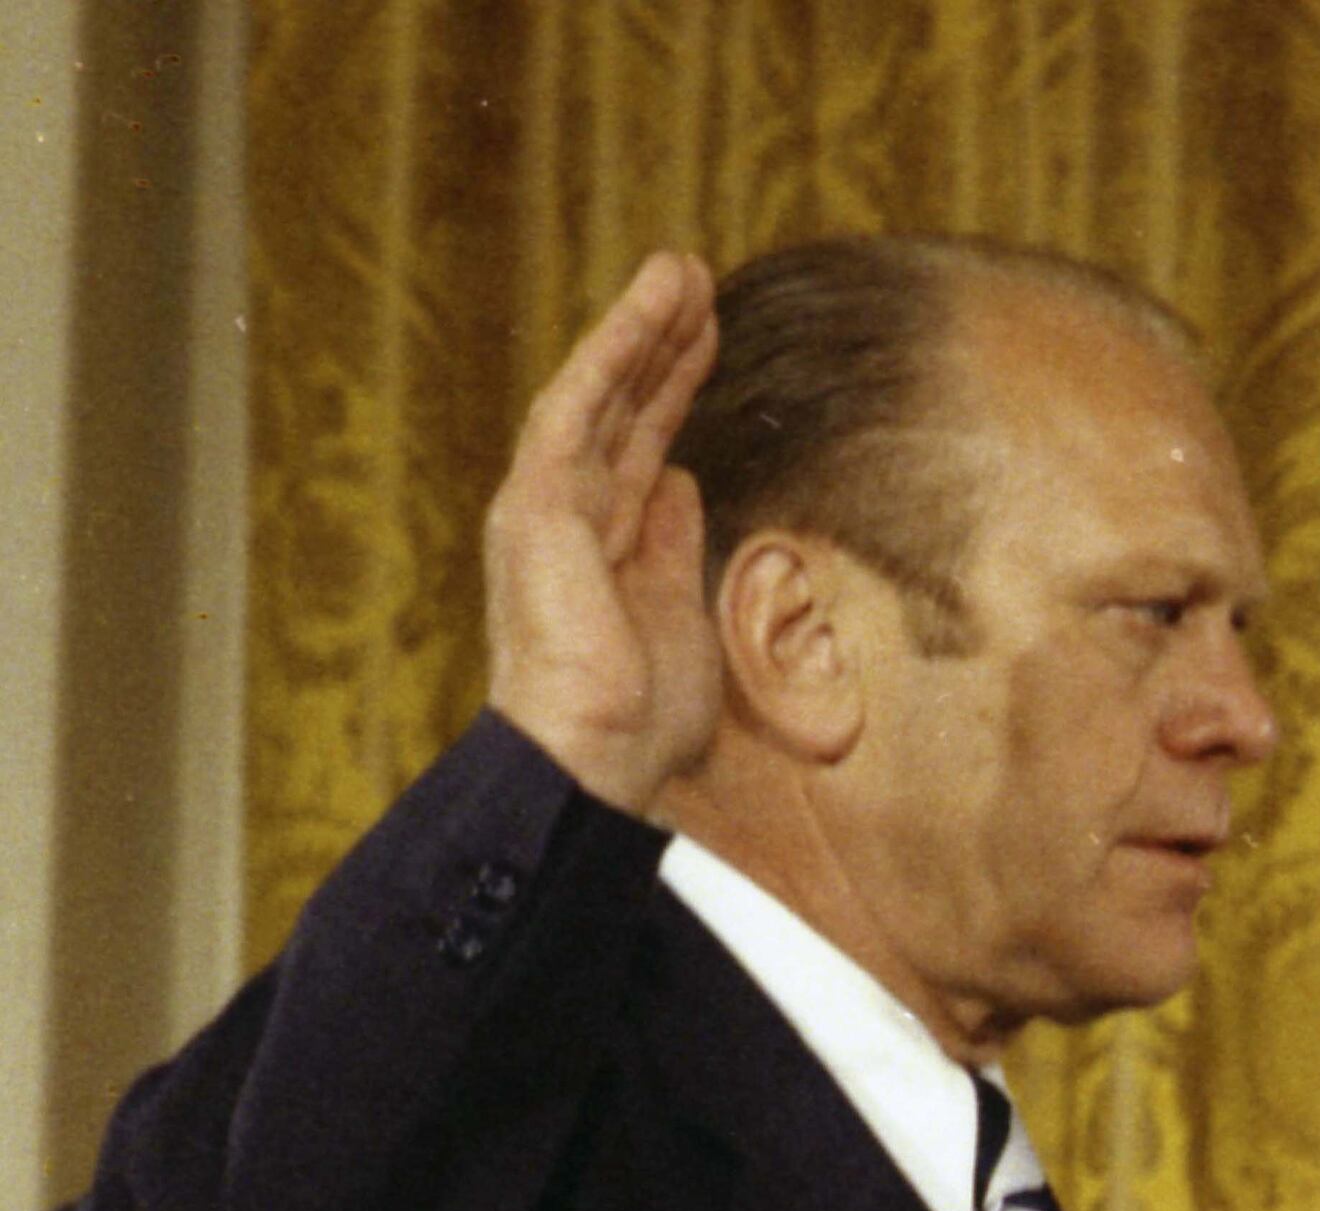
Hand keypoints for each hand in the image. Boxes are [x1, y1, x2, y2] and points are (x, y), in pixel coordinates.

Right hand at [483, 252, 721, 812]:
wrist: (595, 756)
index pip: (640, 448)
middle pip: (619, 410)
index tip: (707, 340)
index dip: (672, 391)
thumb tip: (682, 484)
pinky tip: (649, 308)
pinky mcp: (538, 502)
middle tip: (699, 281)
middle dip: (659, 345)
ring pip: (598, 394)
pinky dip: (613, 353)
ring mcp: (545, 506)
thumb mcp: (678, 614)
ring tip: (681, 269)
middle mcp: (565, 516)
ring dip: (639, 330)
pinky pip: (576, 408)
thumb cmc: (640, 718)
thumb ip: (676, 547)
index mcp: (600, 546)